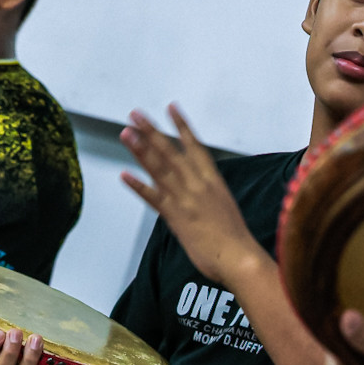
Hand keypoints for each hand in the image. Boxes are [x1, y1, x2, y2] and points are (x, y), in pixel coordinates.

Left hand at [120, 104, 264, 285]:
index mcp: (212, 180)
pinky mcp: (175, 216)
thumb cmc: (236, 238)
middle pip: (170, 151)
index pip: (194, 146)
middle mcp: (197, 184)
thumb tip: (199, 192)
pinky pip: (152, 197)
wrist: (239, 256)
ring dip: (140, 149)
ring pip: (159, 168)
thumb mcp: (226, 206)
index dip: (181, 126)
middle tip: (135, 114)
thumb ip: (210, 194)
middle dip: (151, 130)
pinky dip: (138, 186)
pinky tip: (124, 175)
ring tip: (126, 133)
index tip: (171, 108)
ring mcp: (185, 198)